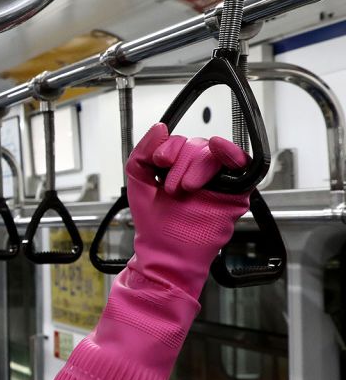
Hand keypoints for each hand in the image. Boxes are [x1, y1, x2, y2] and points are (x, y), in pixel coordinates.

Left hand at [124, 123, 250, 295]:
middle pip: (197, 145)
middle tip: (172, 187)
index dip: (169, 148)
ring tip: (186, 188)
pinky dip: (231, 153)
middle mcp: (198, 171)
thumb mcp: (138, 180)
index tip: (159, 163)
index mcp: (177, 167)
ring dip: (197, 165)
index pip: (180, 142)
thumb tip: (159, 127)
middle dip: (181, 163)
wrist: (166, 252)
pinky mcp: (234, 193)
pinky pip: (241, 165)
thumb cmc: (153, 222)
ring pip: (213, 153)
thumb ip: (142, 152)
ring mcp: (216, 181)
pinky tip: (219, 149)